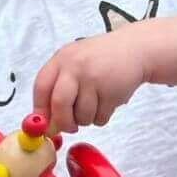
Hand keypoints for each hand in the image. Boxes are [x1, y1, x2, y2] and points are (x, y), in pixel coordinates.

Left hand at [32, 31, 148, 132]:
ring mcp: (94, 78)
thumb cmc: (100, 60)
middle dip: (63, 123)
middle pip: (59, 105)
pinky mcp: (112, 91)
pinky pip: (100, 118)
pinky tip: (107, 102)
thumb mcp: (74, 64)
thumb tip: (46, 124)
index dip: (41, 111)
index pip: (41, 88)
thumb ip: (57, 88)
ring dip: (86, 120)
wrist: (135, 49)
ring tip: (95, 104)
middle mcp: (75, 67)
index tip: (44, 124)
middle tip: (70, 127)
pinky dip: (101, 118)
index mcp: (61, 60)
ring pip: (81, 116)